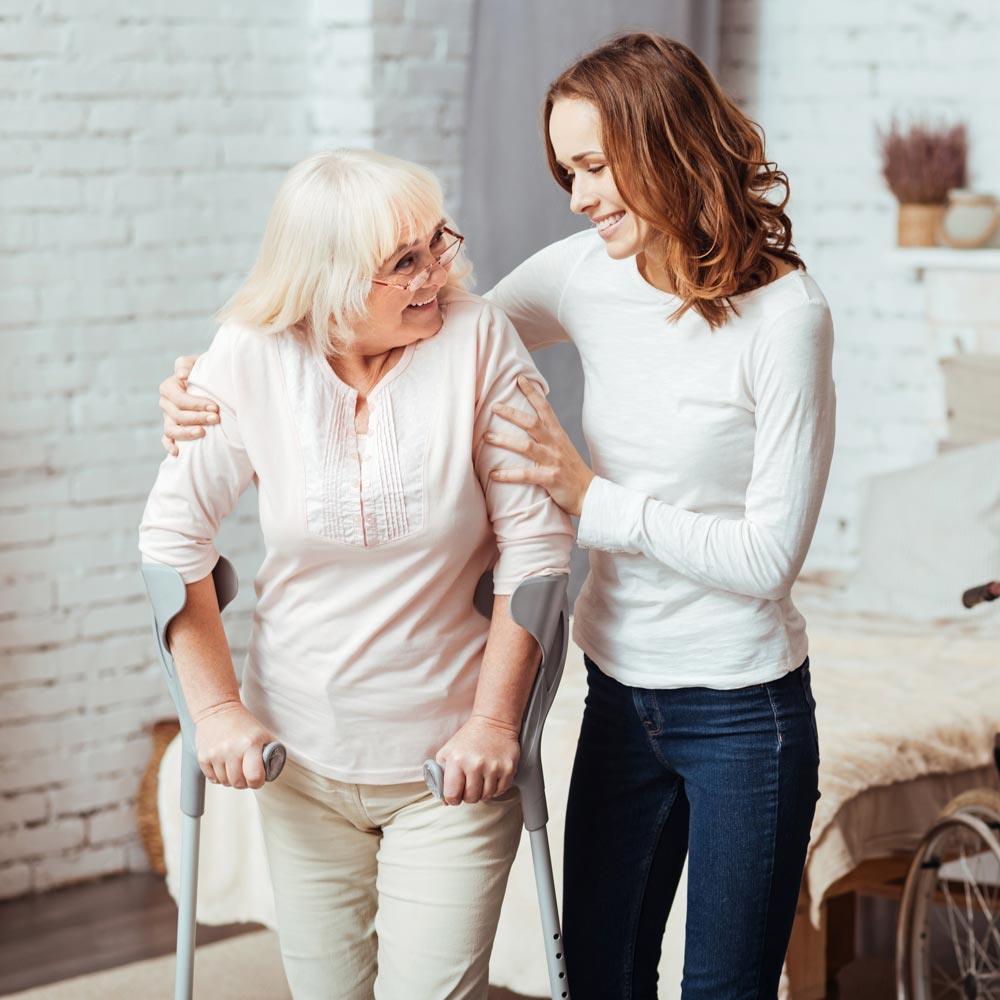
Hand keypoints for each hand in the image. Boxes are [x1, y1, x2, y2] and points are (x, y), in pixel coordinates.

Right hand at [159, 354, 216, 456]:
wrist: (209, 383)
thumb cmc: (204, 372)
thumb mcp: (196, 363)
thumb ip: (187, 365)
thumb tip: (181, 375)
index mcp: (169, 387)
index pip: (179, 398)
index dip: (196, 404)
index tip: (215, 406)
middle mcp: (166, 403)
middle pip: (177, 415)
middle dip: (197, 418)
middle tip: (216, 419)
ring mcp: (168, 418)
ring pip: (171, 430)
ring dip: (186, 433)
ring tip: (203, 433)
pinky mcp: (172, 429)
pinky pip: (166, 440)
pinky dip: (170, 446)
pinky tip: (178, 452)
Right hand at [193, 701, 274, 789]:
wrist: (218, 710)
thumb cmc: (243, 723)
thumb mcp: (263, 734)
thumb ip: (271, 752)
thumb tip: (273, 770)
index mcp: (250, 744)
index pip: (254, 777)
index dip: (258, 782)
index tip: (258, 778)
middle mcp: (232, 750)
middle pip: (238, 783)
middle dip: (244, 782)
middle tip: (246, 773)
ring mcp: (216, 754)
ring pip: (225, 782)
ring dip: (231, 779)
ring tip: (234, 766)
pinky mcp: (203, 757)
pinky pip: (212, 779)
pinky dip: (219, 776)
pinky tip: (223, 764)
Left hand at [435, 715, 520, 804]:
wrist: (493, 721)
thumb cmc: (469, 738)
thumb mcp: (448, 751)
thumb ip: (441, 775)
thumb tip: (444, 800)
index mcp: (456, 760)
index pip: (452, 795)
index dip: (452, 799)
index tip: (455, 795)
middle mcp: (475, 764)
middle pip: (471, 798)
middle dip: (468, 796)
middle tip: (469, 786)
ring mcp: (493, 767)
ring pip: (486, 796)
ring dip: (482, 792)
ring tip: (481, 780)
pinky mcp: (508, 768)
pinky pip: (500, 791)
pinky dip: (495, 789)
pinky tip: (491, 778)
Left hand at [486, 375, 595, 516]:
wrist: (589, 494)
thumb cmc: (571, 471)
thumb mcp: (562, 447)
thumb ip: (547, 436)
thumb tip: (529, 424)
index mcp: (558, 435)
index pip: (545, 408)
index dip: (532, 393)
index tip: (519, 378)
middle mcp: (555, 444)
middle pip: (532, 423)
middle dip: (512, 413)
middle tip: (494, 406)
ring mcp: (552, 461)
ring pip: (526, 447)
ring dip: (504, 441)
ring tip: (486, 437)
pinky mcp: (550, 479)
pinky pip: (525, 475)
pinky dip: (508, 475)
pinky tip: (493, 475)